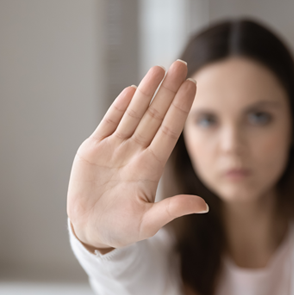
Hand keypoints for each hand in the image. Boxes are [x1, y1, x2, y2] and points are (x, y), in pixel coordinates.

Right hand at [67, 60, 207, 251]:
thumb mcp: (148, 222)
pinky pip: (109, 123)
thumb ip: (173, 210)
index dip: (181, 108)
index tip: (193, 85)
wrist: (90, 230)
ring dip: (146, 91)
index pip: (170, 130)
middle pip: (155, 115)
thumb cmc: (121, 229)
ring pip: (134, 113)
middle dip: (168, 90)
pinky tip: (132, 90)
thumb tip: (203, 206)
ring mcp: (115, 149)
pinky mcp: (94, 150)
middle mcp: (136, 153)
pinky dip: (119, 106)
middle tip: (181, 64)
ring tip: (158, 69)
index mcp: (150, 167)